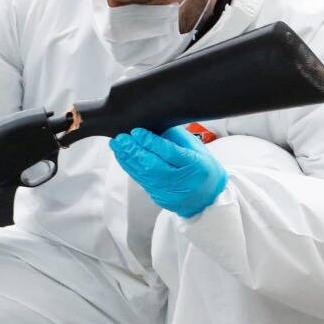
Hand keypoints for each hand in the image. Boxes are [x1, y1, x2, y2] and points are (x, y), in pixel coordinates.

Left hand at [110, 126, 228, 217]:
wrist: (207, 199)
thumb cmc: (203, 168)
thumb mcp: (197, 149)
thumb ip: (176, 137)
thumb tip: (154, 124)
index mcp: (193, 165)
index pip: (169, 152)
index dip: (151, 142)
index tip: (137, 132)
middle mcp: (179, 180)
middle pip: (152, 164)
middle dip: (133, 150)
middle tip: (120, 138)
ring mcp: (168, 190)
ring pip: (143, 174)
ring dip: (127, 158)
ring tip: (117, 145)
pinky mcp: (158, 196)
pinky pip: (140, 180)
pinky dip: (129, 167)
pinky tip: (122, 156)